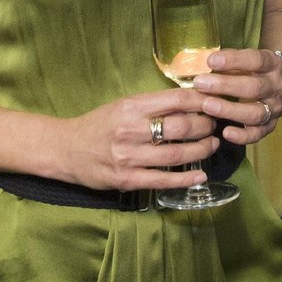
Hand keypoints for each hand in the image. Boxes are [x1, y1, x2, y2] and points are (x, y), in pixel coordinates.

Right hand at [59, 87, 220, 191]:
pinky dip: (186, 179)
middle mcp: (131, 130)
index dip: (201, 101)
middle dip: (205, 126)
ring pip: (177, 155)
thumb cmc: (98, 125)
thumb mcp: (122, 106)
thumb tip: (190, 101)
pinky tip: (200, 175)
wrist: (66, 149)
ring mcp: (129, 157)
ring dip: (201, 150)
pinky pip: (163, 180)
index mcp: (131, 107)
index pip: (176, 100)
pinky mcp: (127, 180)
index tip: (214, 102)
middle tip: (215, 125)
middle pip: (181, 128)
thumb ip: (152, 105)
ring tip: (212, 144)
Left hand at [193, 48, 281, 144]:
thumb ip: (229, 61)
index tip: (211, 60)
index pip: (256, 60)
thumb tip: (199, 61)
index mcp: (272, 64)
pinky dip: (242, 135)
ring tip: (207, 106)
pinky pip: (258, 134)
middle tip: (200, 83)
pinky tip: (225, 132)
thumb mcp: (248, 59)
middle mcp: (276, 87)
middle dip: (225, 86)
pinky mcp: (270, 126)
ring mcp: (275, 109)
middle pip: (254, 87)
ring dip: (230, 110)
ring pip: (256, 113)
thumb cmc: (255, 70)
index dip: (234, 60)